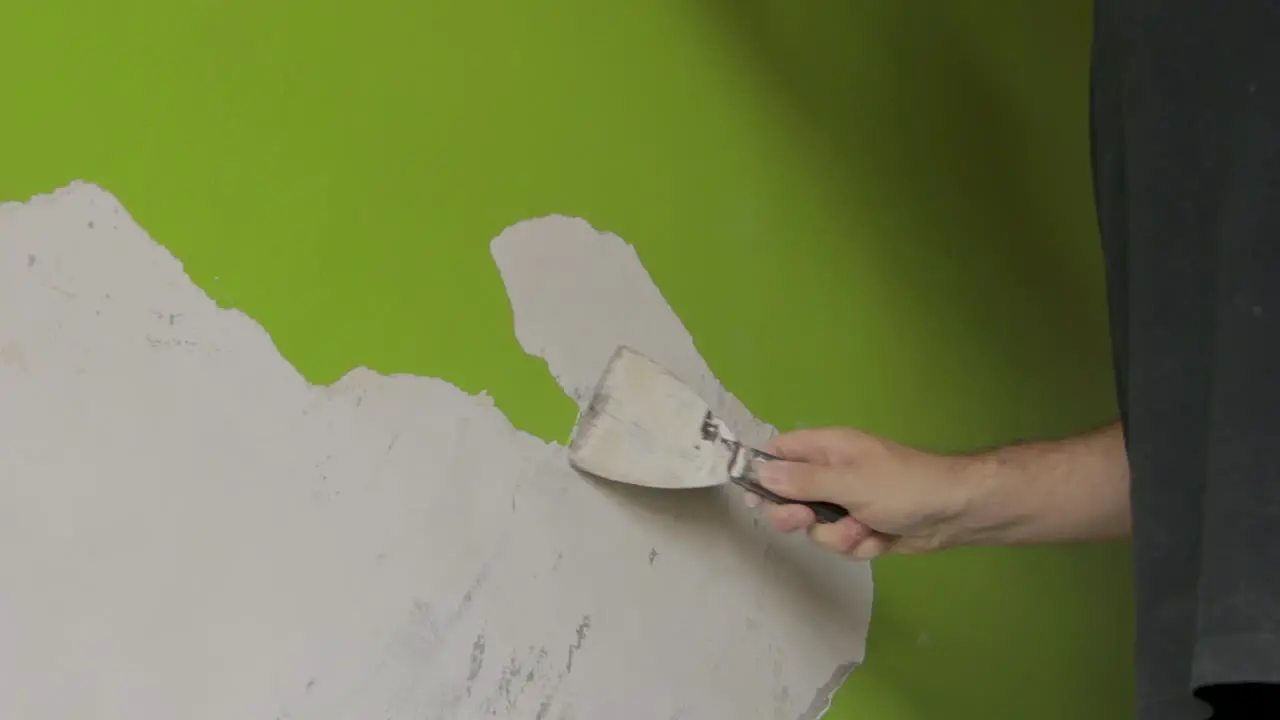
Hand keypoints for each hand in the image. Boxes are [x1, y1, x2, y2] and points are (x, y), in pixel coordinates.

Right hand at [746, 427, 981, 558]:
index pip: (780, 453)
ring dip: (838, 536)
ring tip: (864, 529)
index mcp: (827, 448)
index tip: (756, 498)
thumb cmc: (903, 486)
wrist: (955, 515)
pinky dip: (859, 546)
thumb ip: (802, 480)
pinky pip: (841, 543)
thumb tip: (760, 472)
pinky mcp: (861, 528)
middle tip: (807, 520)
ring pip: (816, 527)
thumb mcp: (849, 482)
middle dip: (800, 516)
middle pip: (791, 497)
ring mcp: (847, 503)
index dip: (764, 474)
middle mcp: (832, 474)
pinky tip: (880, 538)